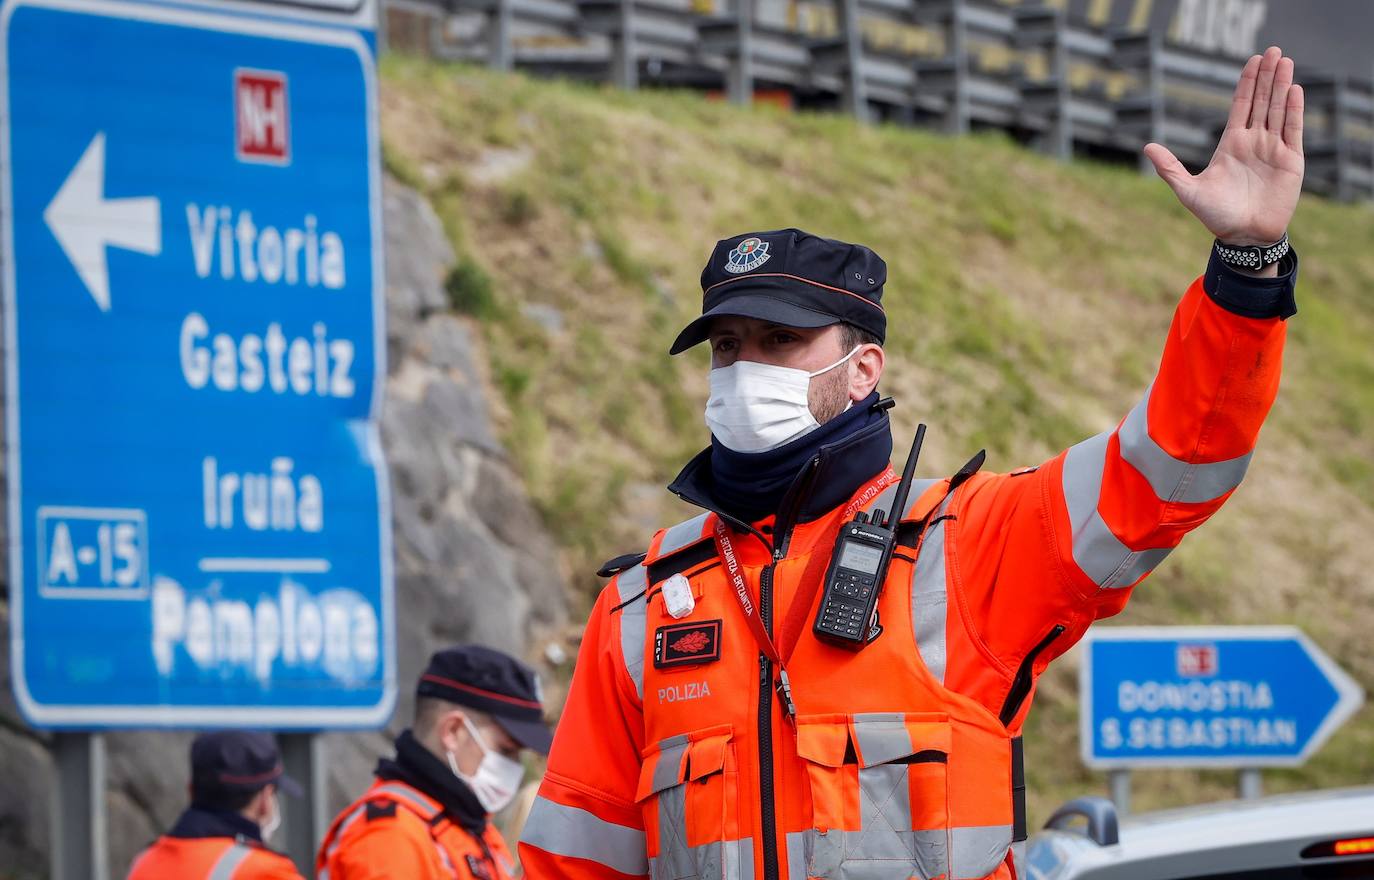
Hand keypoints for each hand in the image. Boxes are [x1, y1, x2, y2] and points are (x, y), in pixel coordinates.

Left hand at [1144, 46, 1303, 246]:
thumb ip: (1170, 168)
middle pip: (1262, 101)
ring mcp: (1273, 149)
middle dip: (1266, 76)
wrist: (1243, 237)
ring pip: (1279, 110)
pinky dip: (1294, 110)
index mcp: (1231, 144)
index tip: (1250, 61)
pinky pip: (1293, 130)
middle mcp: (1254, 142)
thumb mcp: (1188, 191)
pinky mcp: (1291, 161)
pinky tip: (1295, 89)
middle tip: (1271, 50)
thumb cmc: (1216, 216)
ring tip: (1284, 61)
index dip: (1246, 83)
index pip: (1241, 106)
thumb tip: (1148, 146)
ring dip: (1282, 86)